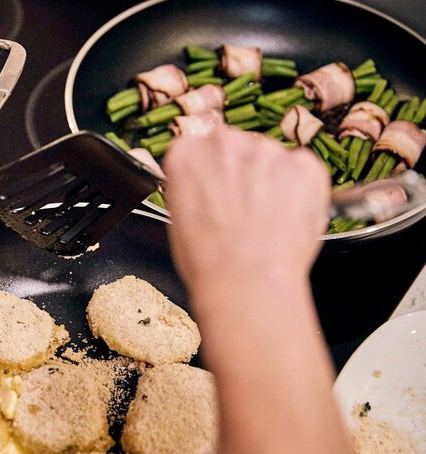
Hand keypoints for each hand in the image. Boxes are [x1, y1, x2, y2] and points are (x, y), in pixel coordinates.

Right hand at [163, 127, 329, 292]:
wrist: (246, 282)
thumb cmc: (208, 260)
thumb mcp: (178, 217)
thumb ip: (194, 188)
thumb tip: (210, 189)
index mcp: (186, 152)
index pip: (198, 148)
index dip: (209, 175)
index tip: (214, 191)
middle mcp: (225, 142)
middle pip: (235, 147)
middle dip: (240, 173)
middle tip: (241, 209)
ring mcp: (267, 150)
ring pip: (270, 158)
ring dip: (270, 180)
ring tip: (266, 220)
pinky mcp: (304, 164)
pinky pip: (303, 169)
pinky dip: (300, 189)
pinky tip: (287, 217)